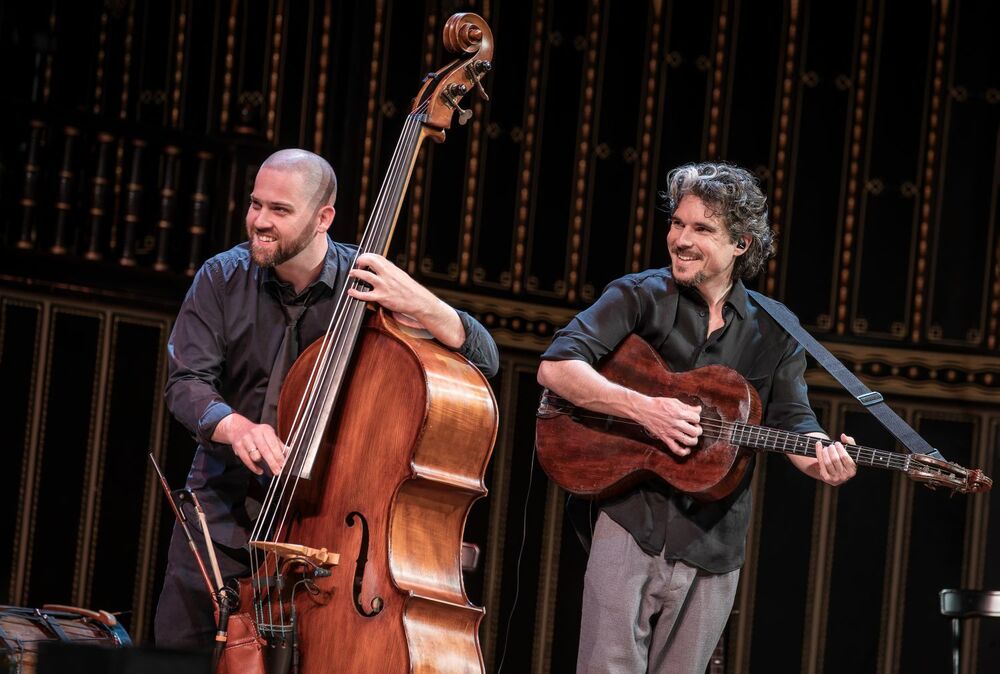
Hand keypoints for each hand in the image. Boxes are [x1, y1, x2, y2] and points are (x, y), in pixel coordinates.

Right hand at [215, 413, 286, 474]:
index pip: (273, 444)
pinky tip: (259, 470)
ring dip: (262, 464)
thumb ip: (279, 445)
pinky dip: (254, 467)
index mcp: (265, 430)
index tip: (283, 464)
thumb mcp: (269, 434)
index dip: (278, 455)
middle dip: (272, 463)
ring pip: (255, 456)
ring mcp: (245, 440)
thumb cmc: (257, 433)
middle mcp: (255, 433)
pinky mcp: (238, 447)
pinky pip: (246, 460)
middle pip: (265, 451)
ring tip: (268, 468)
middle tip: (277, 471)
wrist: (238, 428)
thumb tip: (289, 454)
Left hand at [346, 253, 465, 347]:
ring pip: (365, 276)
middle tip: (358, 265)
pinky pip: (365, 295)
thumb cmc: (411, 289)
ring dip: (355, 274)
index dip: (367, 256)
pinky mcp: (382, 297)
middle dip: (360, 261)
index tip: (363, 259)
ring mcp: (384, 286)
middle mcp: (387, 275)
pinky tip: (351, 292)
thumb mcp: (401, 275)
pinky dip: (356, 293)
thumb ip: (390, 271)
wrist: (419, 301)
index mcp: (392, 268)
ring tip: (352, 274)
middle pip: (370, 261)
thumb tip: (380, 267)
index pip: (376, 256)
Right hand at [633, 395, 701, 456]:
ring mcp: (670, 432)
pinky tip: (687, 449)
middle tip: (695, 428)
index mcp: (679, 413)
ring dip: (694, 440)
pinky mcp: (665, 438)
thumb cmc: (658, 404)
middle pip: (695, 431)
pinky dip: (683, 452)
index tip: (693, 418)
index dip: (697, 418)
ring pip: (688, 441)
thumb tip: (698, 409)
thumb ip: (687, 406)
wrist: (644, 410)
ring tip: (692, 437)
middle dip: (698, 430)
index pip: (696, 418)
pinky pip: (676, 449)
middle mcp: (676, 423)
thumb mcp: (674, 402)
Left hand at [815, 433, 856, 485]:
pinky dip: (819, 453)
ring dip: (825, 452)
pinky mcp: (826, 477)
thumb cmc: (843, 460)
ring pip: (828, 462)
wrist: (834, 473)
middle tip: (831, 445)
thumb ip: (850, 442)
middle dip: (832, 450)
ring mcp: (835, 478)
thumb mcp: (850, 452)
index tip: (837, 443)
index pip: (845, 458)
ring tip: (826, 447)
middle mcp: (844, 476)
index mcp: (852, 471)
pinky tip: (819, 445)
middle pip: (835, 459)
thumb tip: (843, 436)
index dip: (840, 449)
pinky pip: (821, 463)